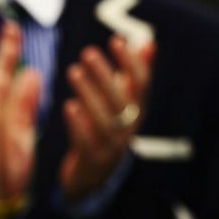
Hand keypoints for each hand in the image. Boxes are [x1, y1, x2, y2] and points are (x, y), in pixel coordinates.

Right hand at [0, 21, 41, 212]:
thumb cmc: (4, 161)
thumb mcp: (18, 129)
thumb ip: (24, 103)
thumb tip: (32, 73)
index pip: (1, 79)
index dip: (7, 54)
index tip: (14, 27)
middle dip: (2, 61)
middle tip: (11, 32)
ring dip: (2, 89)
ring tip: (13, 64)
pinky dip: (3, 129)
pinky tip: (7, 118)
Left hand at [60, 35, 153, 205]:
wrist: (95, 178)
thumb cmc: (108, 130)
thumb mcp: (124, 103)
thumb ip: (134, 73)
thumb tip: (148, 42)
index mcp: (137, 111)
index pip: (141, 83)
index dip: (131, 62)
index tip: (116, 41)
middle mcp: (129, 127)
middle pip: (121, 99)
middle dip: (106, 74)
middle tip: (88, 52)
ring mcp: (113, 145)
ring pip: (105, 118)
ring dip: (90, 93)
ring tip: (74, 71)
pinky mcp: (94, 160)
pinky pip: (87, 141)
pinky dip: (79, 124)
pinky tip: (69, 105)